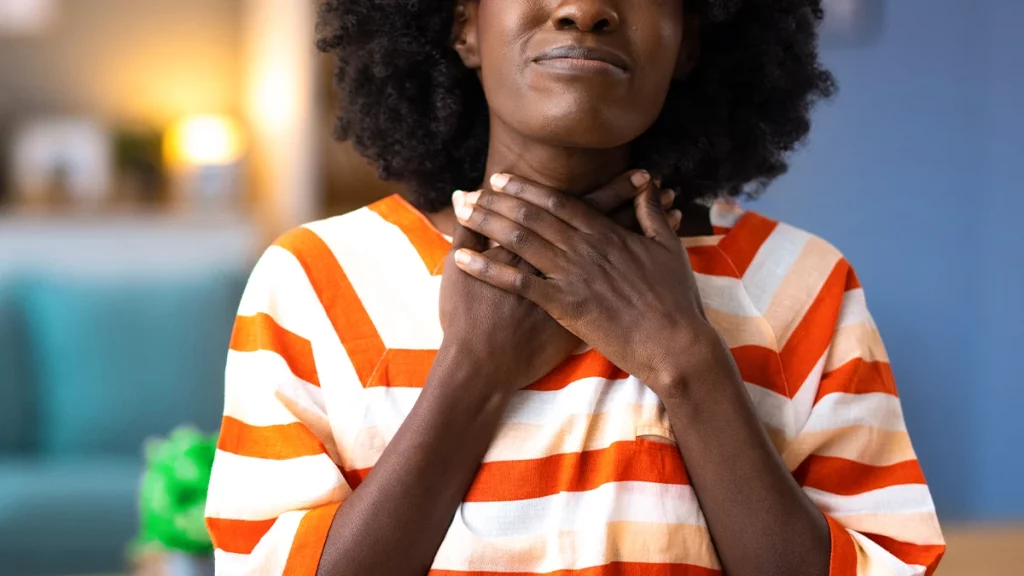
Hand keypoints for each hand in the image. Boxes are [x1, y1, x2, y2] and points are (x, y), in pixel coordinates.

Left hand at [449, 171, 724, 394]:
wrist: (675, 344)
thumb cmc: (676, 299)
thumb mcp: (669, 249)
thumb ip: (651, 216)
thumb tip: (647, 188)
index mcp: (607, 233)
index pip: (558, 203)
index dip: (526, 189)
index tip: (500, 179)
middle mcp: (584, 248)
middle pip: (531, 216)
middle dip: (495, 201)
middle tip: (468, 192)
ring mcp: (572, 275)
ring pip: (519, 240)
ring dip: (486, 224)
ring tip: (461, 213)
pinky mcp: (564, 304)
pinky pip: (517, 282)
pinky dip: (487, 269)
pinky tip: (462, 260)